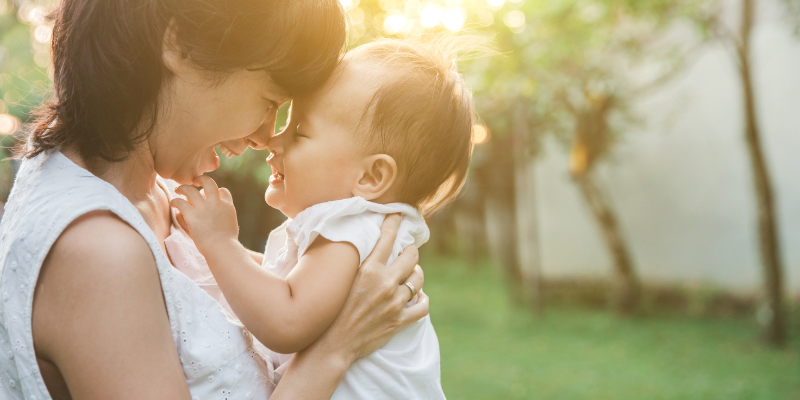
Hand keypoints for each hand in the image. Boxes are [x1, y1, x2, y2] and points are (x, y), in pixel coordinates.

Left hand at [170, 176, 238, 251]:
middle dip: (201, 179)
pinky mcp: (192, 215)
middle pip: (208, 183)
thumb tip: (213, 213)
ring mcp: (204, 208)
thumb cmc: (227, 243)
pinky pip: (180, 202)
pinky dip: (175, 201)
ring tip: (178, 189)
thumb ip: (223, 217)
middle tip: (194, 181)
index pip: (223, 191)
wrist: (222, 248)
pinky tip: (173, 203)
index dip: (217, 191)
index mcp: (227, 206)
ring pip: (190, 190)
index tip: (210, 195)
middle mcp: (216, 203)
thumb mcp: (231, 226)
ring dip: (183, 188)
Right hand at [304, 214, 427, 362]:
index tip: (398, 214)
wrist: (333, 344)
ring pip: (418, 280)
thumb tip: (360, 245)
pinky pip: (423, 306)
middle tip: (408, 250)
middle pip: (411, 256)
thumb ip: (355, 264)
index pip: (387, 238)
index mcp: (369, 270)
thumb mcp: (342, 280)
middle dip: (411, 250)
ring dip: (416, 275)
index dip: (394, 222)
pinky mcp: (400, 321)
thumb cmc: (331, 311)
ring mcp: (394, 303)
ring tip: (412, 274)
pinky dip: (422, 300)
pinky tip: (418, 298)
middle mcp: (385, 283)